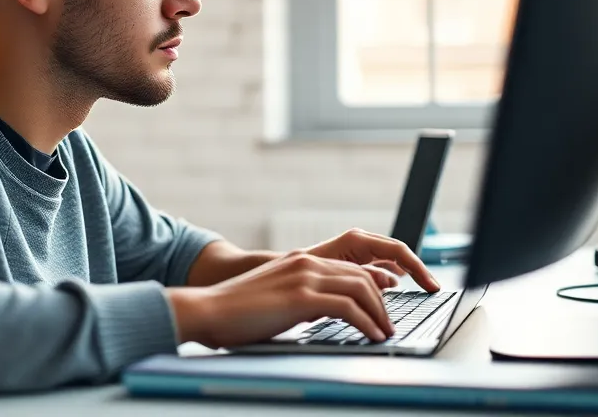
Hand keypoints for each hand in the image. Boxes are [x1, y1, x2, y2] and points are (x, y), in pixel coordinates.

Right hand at [167, 252, 398, 348]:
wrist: (208, 310)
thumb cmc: (236, 312)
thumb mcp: (276, 298)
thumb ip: (300, 299)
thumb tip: (323, 316)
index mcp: (300, 261)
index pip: (350, 269)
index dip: (373, 289)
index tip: (381, 310)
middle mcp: (306, 263)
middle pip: (362, 277)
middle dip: (382, 303)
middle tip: (388, 325)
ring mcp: (304, 277)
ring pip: (361, 289)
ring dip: (379, 314)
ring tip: (385, 333)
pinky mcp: (301, 297)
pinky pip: (348, 308)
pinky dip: (367, 323)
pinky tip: (372, 337)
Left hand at [305, 228, 440, 292]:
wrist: (276, 270)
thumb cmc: (300, 272)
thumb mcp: (335, 276)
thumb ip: (363, 277)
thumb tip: (391, 282)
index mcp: (356, 240)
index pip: (398, 251)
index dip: (418, 268)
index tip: (432, 286)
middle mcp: (359, 242)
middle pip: (399, 254)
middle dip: (417, 271)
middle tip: (434, 290)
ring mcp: (357, 252)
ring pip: (391, 261)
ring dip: (407, 274)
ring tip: (424, 291)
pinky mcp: (353, 262)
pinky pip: (380, 268)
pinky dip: (392, 277)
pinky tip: (397, 287)